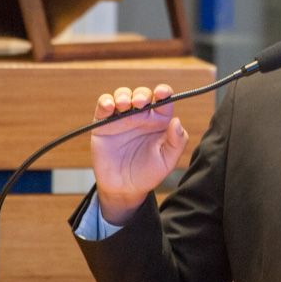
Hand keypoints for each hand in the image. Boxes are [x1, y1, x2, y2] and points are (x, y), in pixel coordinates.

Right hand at [90, 84, 188, 225]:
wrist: (124, 189)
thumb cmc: (148, 174)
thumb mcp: (167, 161)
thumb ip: (177, 142)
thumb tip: (177, 121)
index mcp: (159, 122)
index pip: (163, 101)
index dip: (163, 92)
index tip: (162, 92)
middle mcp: (141, 116)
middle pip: (142, 95)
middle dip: (141, 94)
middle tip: (140, 103)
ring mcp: (122, 119)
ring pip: (122, 96)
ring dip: (123, 95)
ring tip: (124, 104)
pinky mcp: (104, 124)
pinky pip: (104, 107)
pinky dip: (106, 102)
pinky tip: (109, 106)